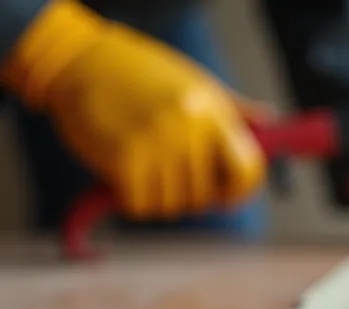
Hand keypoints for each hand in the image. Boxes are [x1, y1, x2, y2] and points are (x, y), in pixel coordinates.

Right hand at [0, 0, 266, 218]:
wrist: (79, 62)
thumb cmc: (140, 71)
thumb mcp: (194, 80)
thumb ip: (232, 108)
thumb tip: (269, 121)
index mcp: (213, 110)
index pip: (248, 170)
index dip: (239, 191)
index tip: (224, 196)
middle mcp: (188, 128)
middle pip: (206, 196)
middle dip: (190, 196)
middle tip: (169, 176)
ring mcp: (156, 143)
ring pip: (173, 206)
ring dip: (158, 198)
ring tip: (146, 169)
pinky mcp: (123, 159)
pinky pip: (140, 205)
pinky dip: (133, 200)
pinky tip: (125, 175)